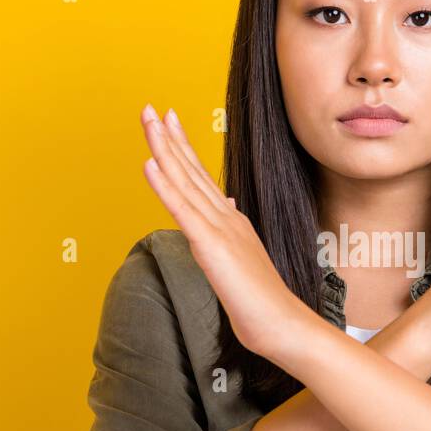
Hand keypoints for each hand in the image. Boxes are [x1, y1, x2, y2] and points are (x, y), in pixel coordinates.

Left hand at [139, 104, 311, 361]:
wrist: (280, 322)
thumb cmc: (262, 301)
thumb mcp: (243, 259)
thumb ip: (231, 231)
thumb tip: (227, 204)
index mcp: (231, 221)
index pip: (200, 177)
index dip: (183, 147)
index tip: (168, 122)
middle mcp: (225, 217)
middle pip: (191, 170)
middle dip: (169, 137)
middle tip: (151, 108)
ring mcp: (219, 229)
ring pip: (185, 182)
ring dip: (164, 149)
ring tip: (149, 121)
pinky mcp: (211, 246)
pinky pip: (183, 211)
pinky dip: (165, 185)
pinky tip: (150, 163)